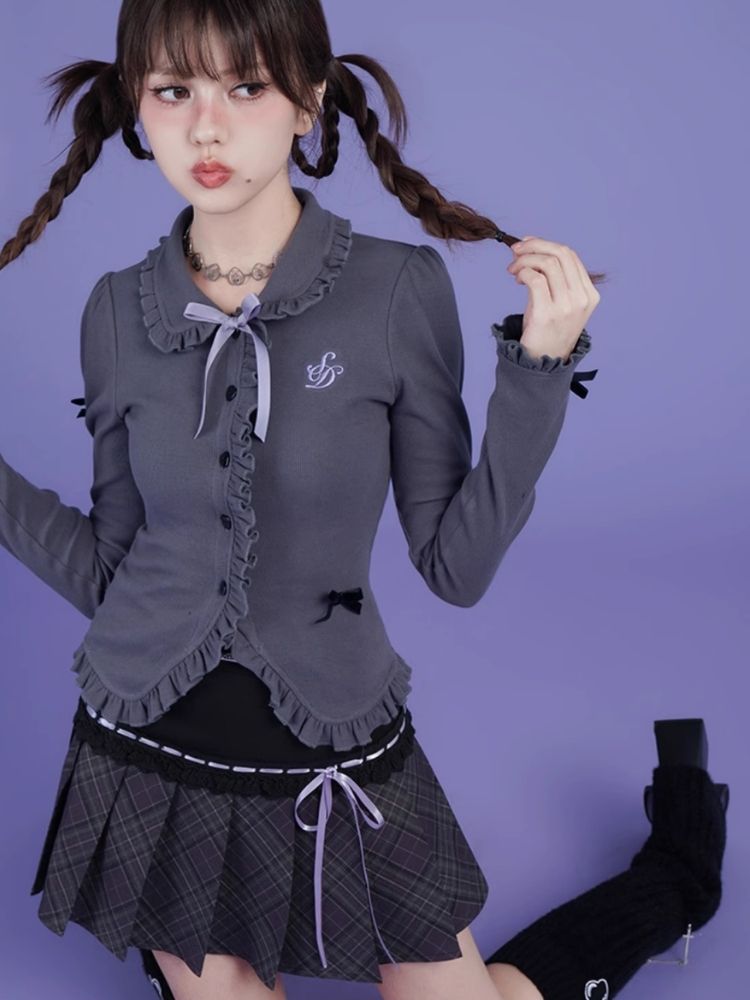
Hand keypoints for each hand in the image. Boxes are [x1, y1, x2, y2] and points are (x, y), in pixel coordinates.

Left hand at [506, 236, 600, 361]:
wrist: (542, 364)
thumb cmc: (547, 332)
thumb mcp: (559, 302)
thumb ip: (552, 277)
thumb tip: (530, 247)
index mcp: (589, 294)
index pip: (570, 256)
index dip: (546, 244)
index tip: (527, 244)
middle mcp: (582, 298)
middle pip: (561, 254)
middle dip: (534, 246)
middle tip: (516, 250)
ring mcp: (567, 307)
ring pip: (547, 264)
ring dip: (525, 260)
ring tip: (513, 269)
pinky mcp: (548, 314)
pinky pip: (535, 279)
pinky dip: (523, 272)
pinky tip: (517, 279)